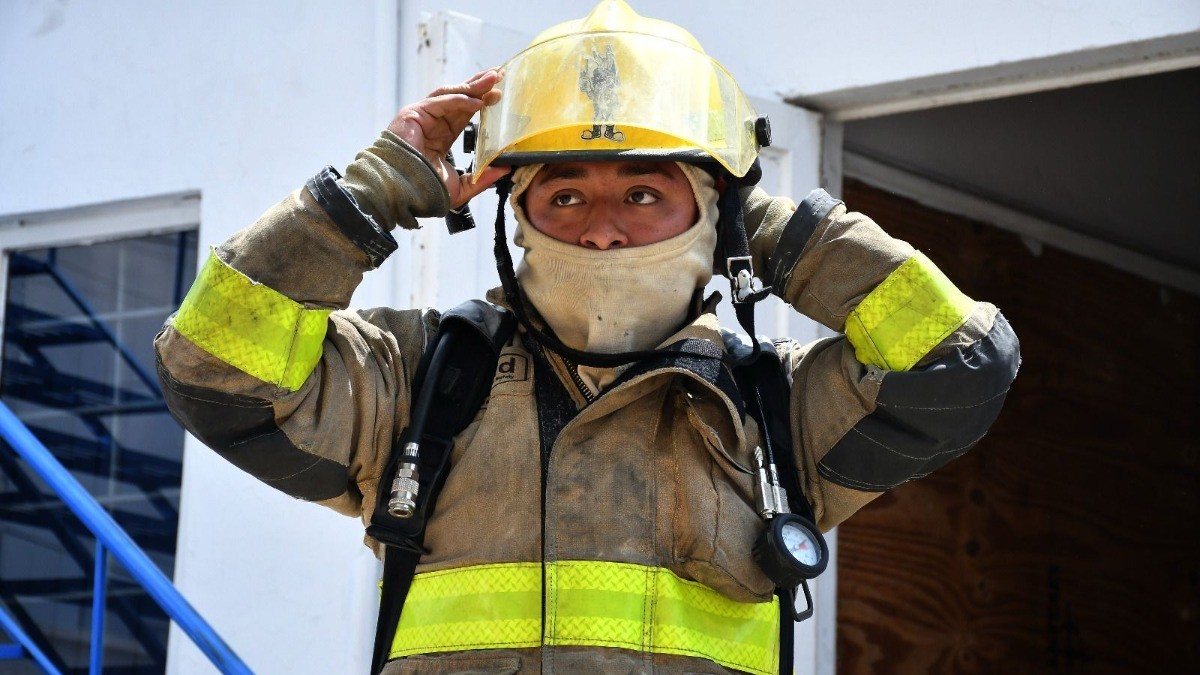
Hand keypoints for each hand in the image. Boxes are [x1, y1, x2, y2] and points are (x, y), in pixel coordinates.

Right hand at [387, 68, 510, 208]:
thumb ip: (482, 179)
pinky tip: (478, 101)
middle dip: (480, 86)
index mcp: (441, 136)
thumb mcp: (460, 187)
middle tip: (500, 76)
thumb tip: (505, 170)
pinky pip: (441, 102)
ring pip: (451, 94)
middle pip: (460, 98)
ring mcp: (422, 116)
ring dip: (473, 86)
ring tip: (493, 79)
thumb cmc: (424, 191)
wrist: (403, 193)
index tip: (499, 95)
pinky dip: (460, 100)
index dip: (482, 102)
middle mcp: (432, 122)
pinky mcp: (414, 113)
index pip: (464, 113)